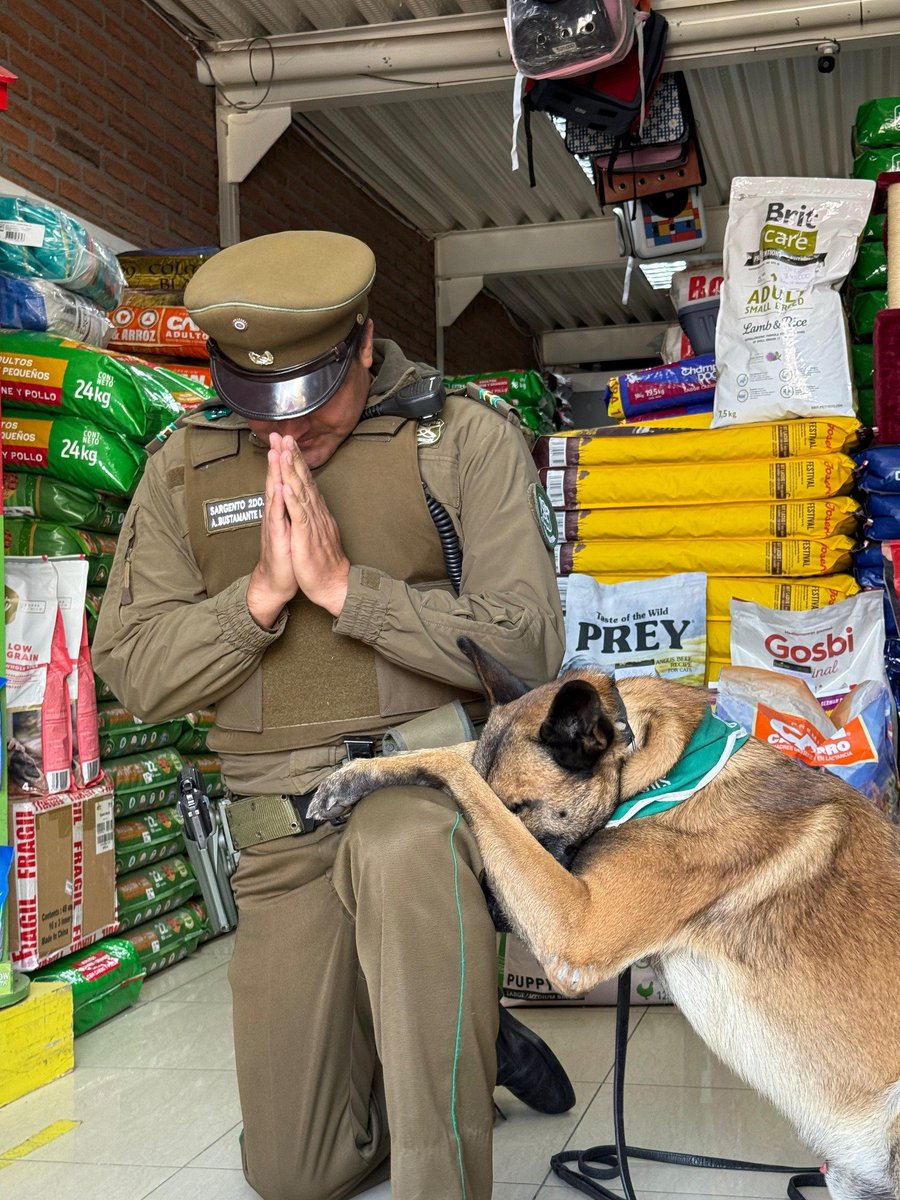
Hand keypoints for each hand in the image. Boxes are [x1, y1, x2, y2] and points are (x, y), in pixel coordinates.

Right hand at [247, 439, 298, 627]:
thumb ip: (291, 508)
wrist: (277, 580)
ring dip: (274, 473)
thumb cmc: (286, 555)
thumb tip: (295, 491)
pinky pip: (277, 517)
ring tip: (275, 452)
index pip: (283, 478)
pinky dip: (278, 501)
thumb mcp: (291, 527)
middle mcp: (276, 513)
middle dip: (277, 457)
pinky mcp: (276, 537)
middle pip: (276, 479)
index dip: (285, 458)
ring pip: (274, 493)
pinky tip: (279, 487)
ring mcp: (274, 524)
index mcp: (282, 509)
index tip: (287, 437)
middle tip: (277, 434)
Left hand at [277, 434, 350, 616]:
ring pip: (301, 492)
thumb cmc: (322, 562)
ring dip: (292, 471)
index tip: (289, 442)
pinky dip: (292, 499)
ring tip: (284, 451)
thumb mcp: (317, 533)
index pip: (306, 481)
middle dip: (293, 457)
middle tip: (285, 435)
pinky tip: (286, 485)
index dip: (297, 461)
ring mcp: (312, 523)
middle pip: (304, 480)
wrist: (334, 585)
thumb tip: (309, 501)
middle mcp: (315, 513)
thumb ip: (313, 515)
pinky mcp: (307, 537)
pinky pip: (299, 515)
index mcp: (315, 512)